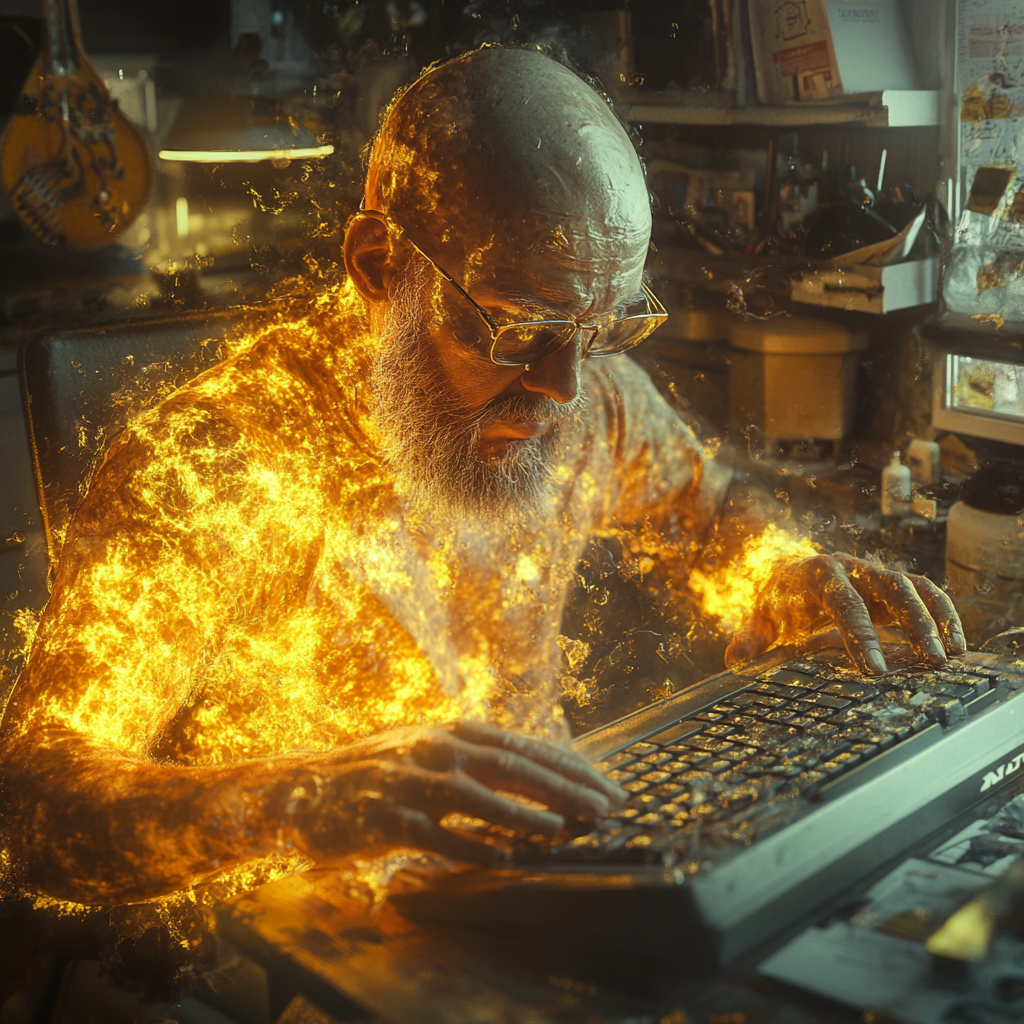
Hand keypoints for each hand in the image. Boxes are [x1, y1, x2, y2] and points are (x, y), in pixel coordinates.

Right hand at [284, 721, 626, 864]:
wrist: (305, 786)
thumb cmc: (377, 771)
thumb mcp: (428, 749)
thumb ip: (474, 757)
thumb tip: (533, 772)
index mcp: (451, 732)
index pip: (524, 745)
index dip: (569, 765)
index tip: (606, 784)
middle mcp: (437, 749)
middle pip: (513, 765)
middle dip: (566, 786)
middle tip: (608, 805)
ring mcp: (413, 783)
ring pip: (481, 797)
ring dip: (528, 812)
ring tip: (569, 825)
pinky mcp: (390, 819)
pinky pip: (440, 836)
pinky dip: (474, 846)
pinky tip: (506, 857)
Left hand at [724, 553, 965, 675]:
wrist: (784, 569)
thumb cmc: (775, 599)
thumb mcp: (758, 618)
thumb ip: (749, 639)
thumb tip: (736, 662)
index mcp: (816, 575)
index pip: (843, 604)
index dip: (861, 635)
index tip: (874, 669)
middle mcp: (850, 567)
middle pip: (890, 587)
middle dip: (913, 624)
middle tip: (930, 662)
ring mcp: (873, 572)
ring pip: (913, 586)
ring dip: (935, 619)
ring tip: (952, 656)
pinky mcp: (890, 582)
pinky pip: (924, 590)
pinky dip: (943, 613)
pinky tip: (956, 644)